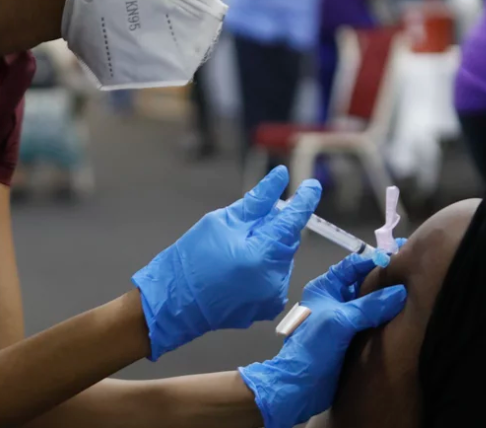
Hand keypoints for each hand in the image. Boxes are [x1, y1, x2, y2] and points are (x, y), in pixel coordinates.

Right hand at [132, 166, 319, 360]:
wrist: (173, 302)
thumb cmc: (192, 259)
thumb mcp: (222, 221)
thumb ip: (257, 201)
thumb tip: (280, 178)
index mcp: (263, 255)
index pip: (294, 220)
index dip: (304, 200)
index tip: (312, 186)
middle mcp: (274, 279)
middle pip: (287, 241)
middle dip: (274, 228)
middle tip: (248, 225)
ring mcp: (271, 297)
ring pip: (281, 259)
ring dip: (267, 249)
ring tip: (236, 252)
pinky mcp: (266, 308)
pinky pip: (274, 278)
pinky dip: (263, 268)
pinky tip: (239, 270)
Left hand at [238, 254, 407, 427]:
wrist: (300, 386)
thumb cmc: (313, 346)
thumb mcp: (341, 320)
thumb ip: (370, 305)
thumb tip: (401, 292)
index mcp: (325, 287)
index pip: (353, 265)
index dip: (374, 260)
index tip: (401, 257)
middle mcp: (335, 299)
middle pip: (364, 283)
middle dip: (386, 280)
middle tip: (413, 274)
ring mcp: (344, 319)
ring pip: (370, 303)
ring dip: (388, 300)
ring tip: (415, 294)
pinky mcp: (352, 337)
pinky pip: (372, 322)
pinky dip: (386, 319)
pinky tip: (406, 317)